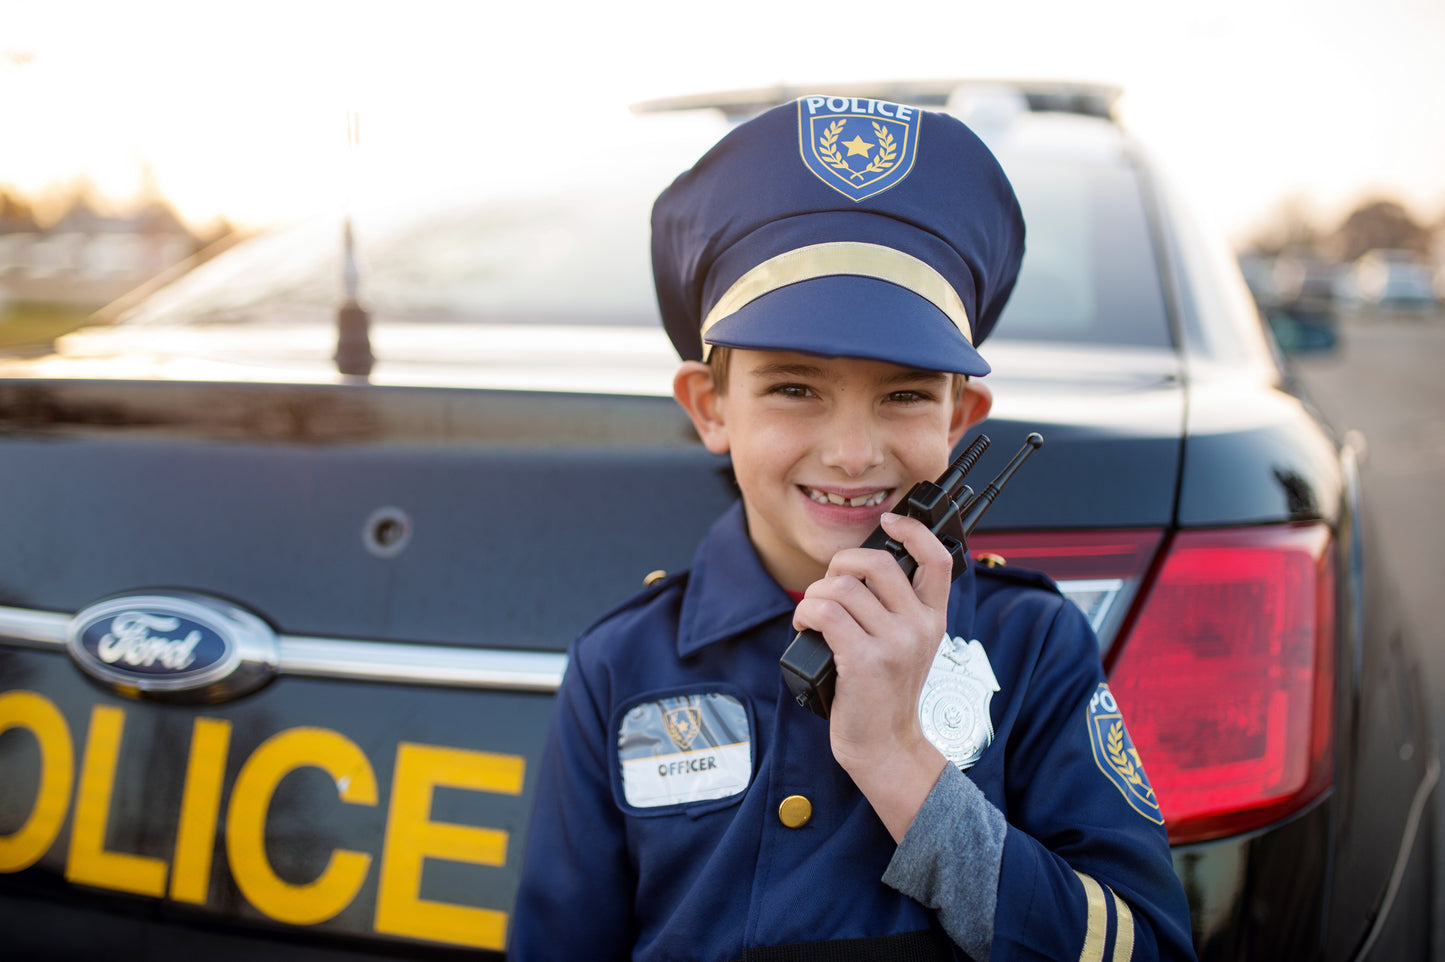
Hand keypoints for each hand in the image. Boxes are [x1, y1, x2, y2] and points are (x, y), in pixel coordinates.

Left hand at [791, 512, 950, 840]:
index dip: (914, 531)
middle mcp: (920, 627)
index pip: (939, 559)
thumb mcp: (907, 646)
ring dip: (815, 594)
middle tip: (828, 584)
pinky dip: (805, 613)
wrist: (884, 746)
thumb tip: (860, 566)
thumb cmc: (884, 693)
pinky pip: (825, 612)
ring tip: (812, 613)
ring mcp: (895, 644)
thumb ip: (897, 609)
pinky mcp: (864, 660)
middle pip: (877, 563)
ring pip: (842, 587)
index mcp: (934, 619)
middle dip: (842, 563)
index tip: (890, 520)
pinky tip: (804, 626)